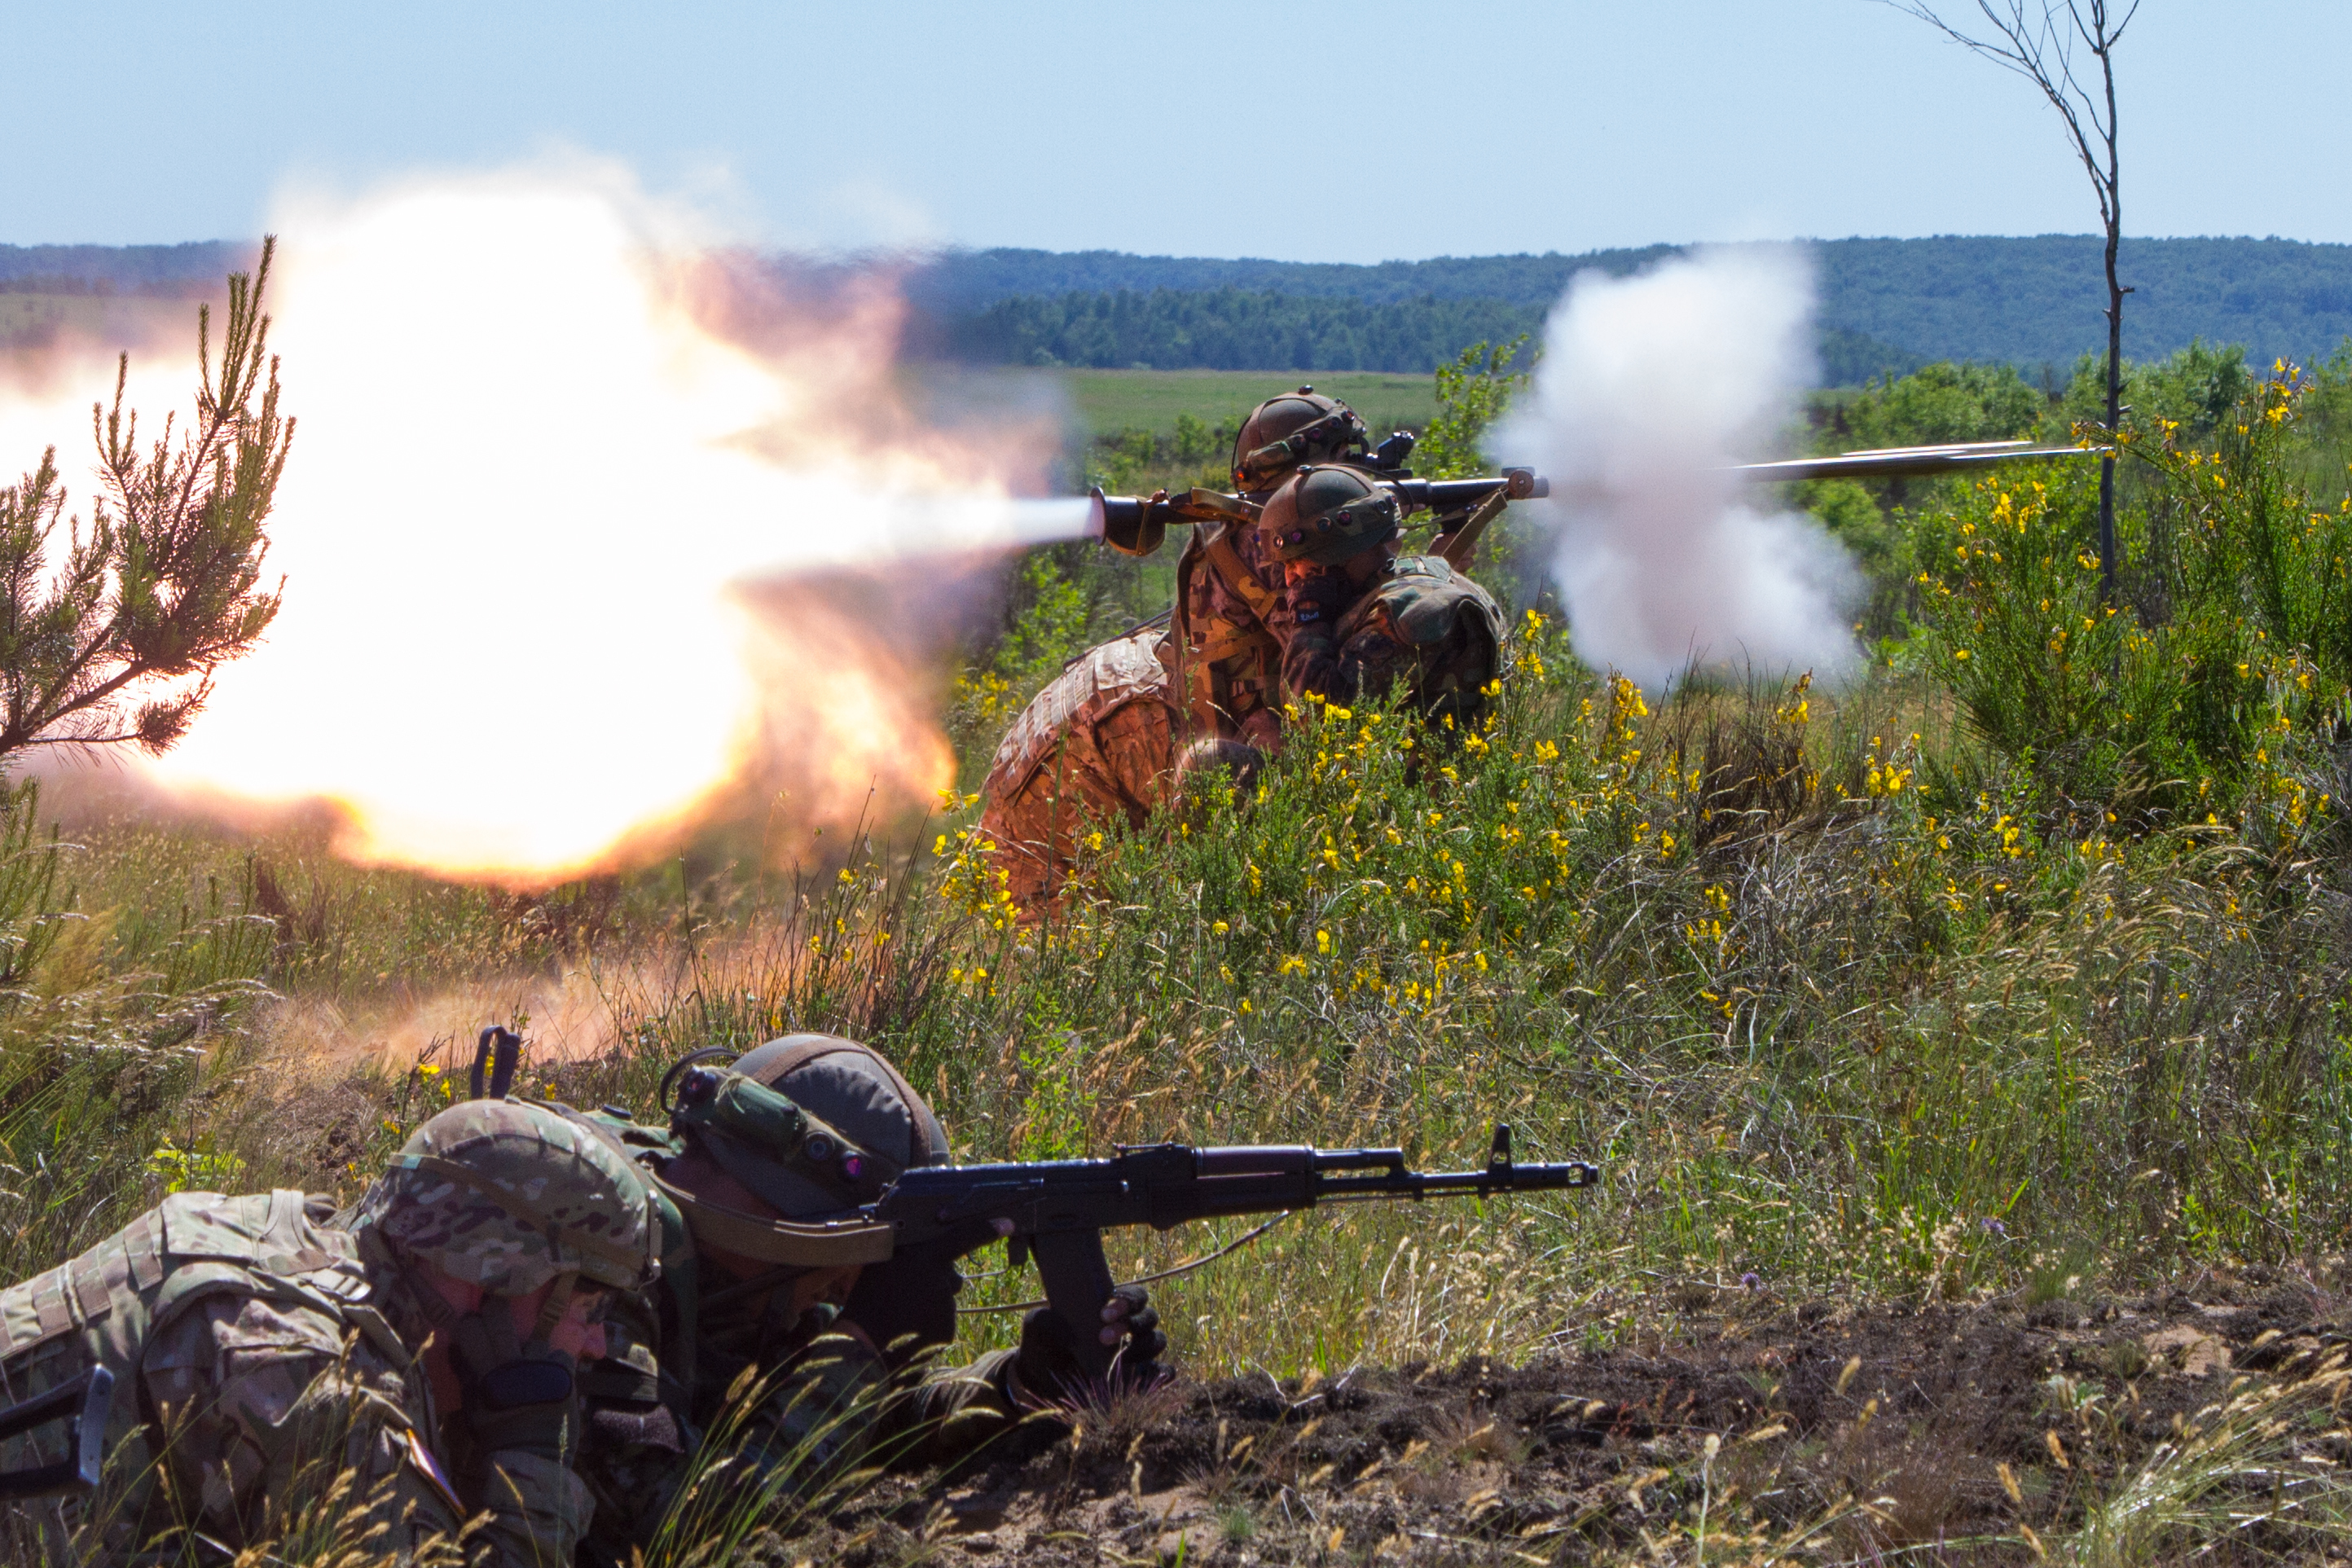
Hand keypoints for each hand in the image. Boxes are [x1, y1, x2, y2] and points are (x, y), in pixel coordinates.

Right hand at [449, 1308, 577, 1460]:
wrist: (533, 1459)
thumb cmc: (497, 1437)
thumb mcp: (473, 1410)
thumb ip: (466, 1376)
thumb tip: (454, 1345)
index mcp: (486, 1376)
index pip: (470, 1331)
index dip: (469, 1322)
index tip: (471, 1320)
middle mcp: (514, 1366)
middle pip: (501, 1320)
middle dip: (496, 1308)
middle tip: (495, 1304)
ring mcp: (542, 1367)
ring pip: (534, 1336)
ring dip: (529, 1345)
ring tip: (529, 1363)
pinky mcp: (566, 1373)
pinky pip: (559, 1354)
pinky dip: (553, 1362)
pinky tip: (550, 1377)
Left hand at [1013, 1284, 1168, 1405]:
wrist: (1040, 1384)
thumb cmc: (1043, 1349)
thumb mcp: (1037, 1329)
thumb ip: (1043, 1319)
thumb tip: (1061, 1321)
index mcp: (1111, 1310)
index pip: (1135, 1297)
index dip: (1128, 1300)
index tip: (1105, 1312)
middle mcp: (1128, 1330)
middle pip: (1150, 1316)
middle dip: (1132, 1322)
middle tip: (1104, 1336)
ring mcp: (1136, 1355)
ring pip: (1158, 1340)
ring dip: (1142, 1346)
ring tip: (1119, 1359)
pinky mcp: (1139, 1381)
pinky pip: (1163, 1373)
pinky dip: (1158, 1373)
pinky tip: (1137, 1377)